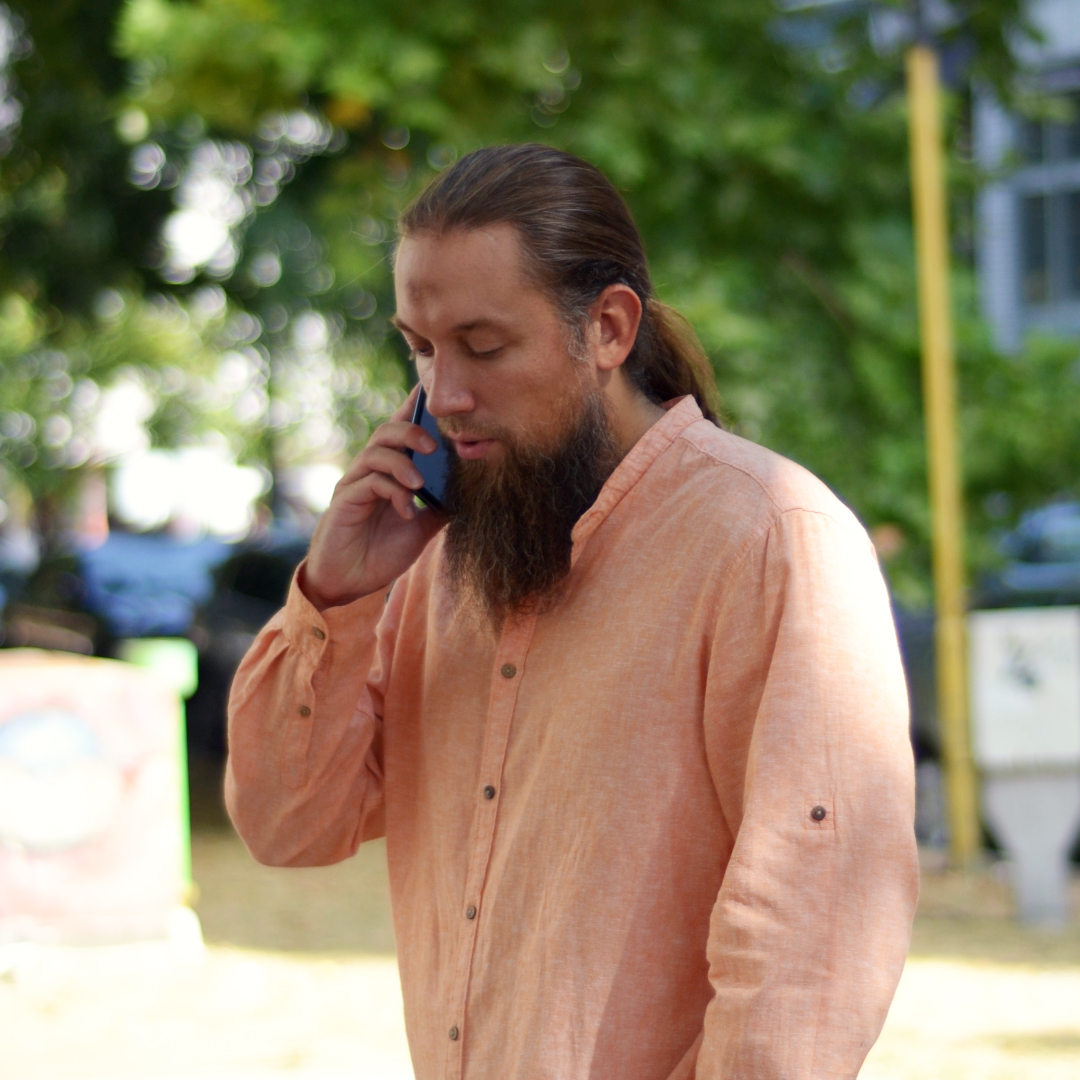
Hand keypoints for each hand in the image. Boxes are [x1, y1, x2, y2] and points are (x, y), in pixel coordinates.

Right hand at [302, 385, 444, 608]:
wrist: (350, 584)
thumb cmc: (382, 553)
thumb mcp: (423, 528)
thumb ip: (441, 506)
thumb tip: (473, 490)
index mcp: (389, 472)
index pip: (402, 431)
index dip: (414, 408)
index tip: (432, 391)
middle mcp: (369, 472)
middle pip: (387, 432)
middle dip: (412, 432)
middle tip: (435, 446)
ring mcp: (355, 484)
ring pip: (375, 452)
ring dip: (402, 463)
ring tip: (419, 483)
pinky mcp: (345, 502)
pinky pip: (368, 483)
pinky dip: (392, 491)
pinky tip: (406, 509)